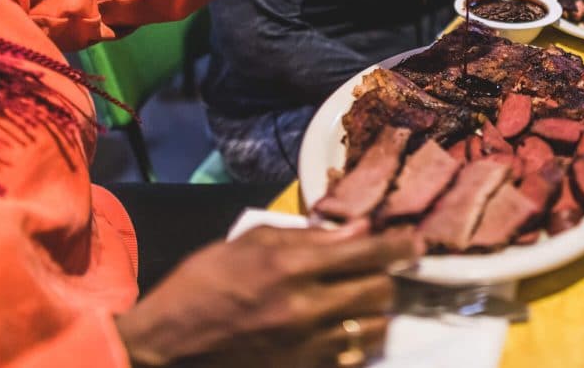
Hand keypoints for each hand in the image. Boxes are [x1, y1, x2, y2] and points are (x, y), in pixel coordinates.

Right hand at [116, 222, 420, 367]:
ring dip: (374, 314)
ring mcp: (305, 344)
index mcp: (290, 265)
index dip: (398, 246)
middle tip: (381, 271)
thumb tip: (356, 229)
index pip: (365, 253)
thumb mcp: (249, 242)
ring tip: (361, 303)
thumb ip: (305, 235)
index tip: (414, 242)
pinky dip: (355, 343)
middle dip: (386, 279)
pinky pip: (350, 358)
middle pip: (378, 292)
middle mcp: (304, 306)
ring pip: (372, 329)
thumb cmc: (204, 282)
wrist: (168, 343)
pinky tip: (344, 330)